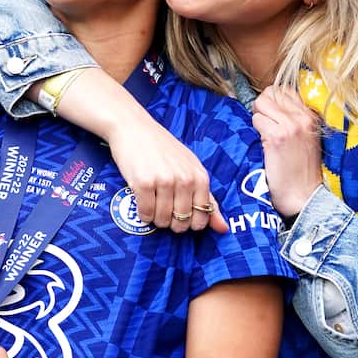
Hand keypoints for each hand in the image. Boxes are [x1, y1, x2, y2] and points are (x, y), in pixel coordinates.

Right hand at [106, 113, 224, 233]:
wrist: (134, 128)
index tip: (180, 214)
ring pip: (162, 221)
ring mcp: (164, 181)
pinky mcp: (144, 183)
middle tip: (163, 207)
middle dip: (171, 222)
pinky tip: (141, 200)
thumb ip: (207, 199)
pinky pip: (145, 213)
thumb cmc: (163, 149)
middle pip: (181, 223)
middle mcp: (185, 180)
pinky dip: (142, 213)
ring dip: (155, 218)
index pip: (202, 218)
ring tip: (152, 202)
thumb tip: (223, 229)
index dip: (190, 223)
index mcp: (200, 177)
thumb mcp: (191, 169)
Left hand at [252, 85, 322, 218]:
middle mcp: (303, 117)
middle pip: (271, 92)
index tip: (271, 117)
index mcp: (311, 116)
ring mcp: (290, 125)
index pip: (285, 90)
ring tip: (263, 135)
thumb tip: (271, 105)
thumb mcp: (307, 139)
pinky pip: (256, 119)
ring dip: (257, 118)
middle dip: (262, 106)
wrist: (304, 196)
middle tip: (263, 125)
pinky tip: (262, 144)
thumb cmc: (302, 172)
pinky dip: (255, 129)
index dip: (272, 102)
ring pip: (261, 103)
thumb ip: (295, 120)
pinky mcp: (277, 136)